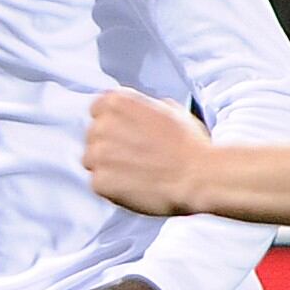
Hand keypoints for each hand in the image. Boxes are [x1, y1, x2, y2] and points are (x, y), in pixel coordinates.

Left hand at [82, 88, 212, 216]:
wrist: (198, 176)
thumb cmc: (190, 145)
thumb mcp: (171, 110)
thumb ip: (146, 108)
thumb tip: (142, 113)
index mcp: (116, 102)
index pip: (98, 110)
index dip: (113, 123)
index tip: (125, 134)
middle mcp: (102, 125)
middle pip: (93, 136)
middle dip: (110, 146)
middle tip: (135, 157)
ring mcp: (98, 155)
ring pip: (92, 161)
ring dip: (108, 167)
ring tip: (135, 173)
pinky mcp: (100, 182)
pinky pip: (98, 184)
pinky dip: (112, 188)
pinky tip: (135, 186)